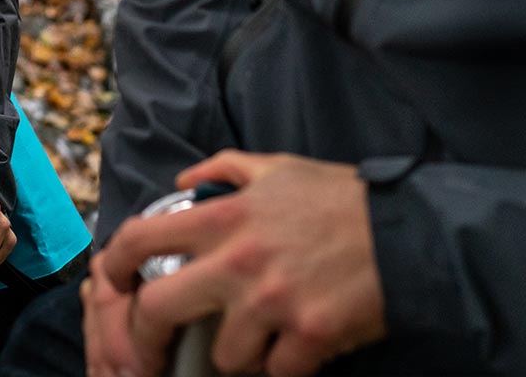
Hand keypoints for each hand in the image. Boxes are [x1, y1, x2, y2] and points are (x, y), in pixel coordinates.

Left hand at [90, 152, 387, 376]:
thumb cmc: (342, 200)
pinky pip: (276, 373)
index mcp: (223, 217)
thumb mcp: (277, 168)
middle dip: (145, 337)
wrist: (411, 236)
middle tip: (152, 350)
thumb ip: (223, 169)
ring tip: (257, 342)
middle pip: (158, 310)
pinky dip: (283, 368)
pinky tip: (296, 352)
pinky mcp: (309, 337)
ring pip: (223, 354)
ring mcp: (271, 302)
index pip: (141, 237)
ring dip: (236, 355)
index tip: (115, 280)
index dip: (114, 263)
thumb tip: (182, 183)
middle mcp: (237, 260)